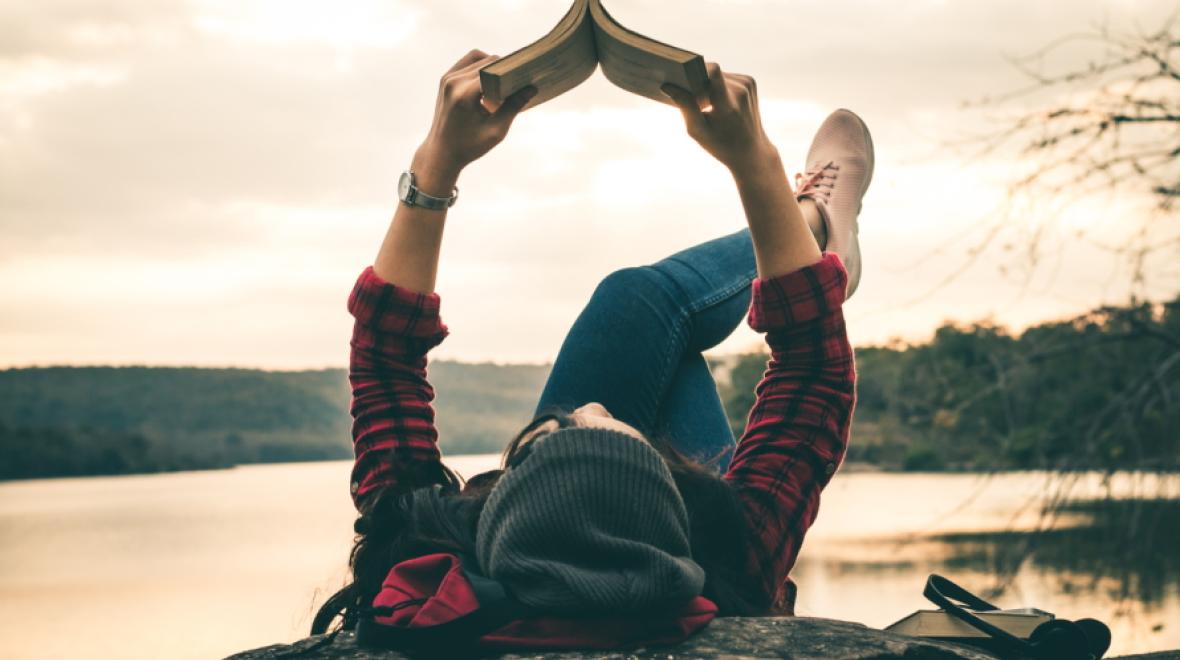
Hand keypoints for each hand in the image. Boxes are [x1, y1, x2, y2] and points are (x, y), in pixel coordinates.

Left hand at [417, 49, 537, 176]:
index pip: (495, 69)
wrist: (441, 153)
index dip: (512, 69)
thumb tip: (532, 88)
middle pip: (487, 61)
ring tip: (504, 83)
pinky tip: (490, 82)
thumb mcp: (496, 131)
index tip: (527, 76)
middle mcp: (454, 81)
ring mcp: (447, 78)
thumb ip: (514, 107)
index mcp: (465, 93)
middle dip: (504, 68)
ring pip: (477, 58)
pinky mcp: (445, 80)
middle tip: (519, 80)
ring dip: (492, 66)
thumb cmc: (469, 146)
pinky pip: (467, 63)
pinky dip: (481, 67)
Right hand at [661, 63, 778, 177]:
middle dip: (698, 83)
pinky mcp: (750, 82)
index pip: (713, 71)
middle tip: (690, 99)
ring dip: (708, 86)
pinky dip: (718, 87)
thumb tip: (667, 86)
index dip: (695, 69)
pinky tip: (717, 103)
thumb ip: (685, 106)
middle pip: (711, 73)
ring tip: (706, 105)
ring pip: (718, 74)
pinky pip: (726, 77)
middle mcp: (741, 89)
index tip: (681, 77)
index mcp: (728, 103)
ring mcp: (748, 84)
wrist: (751, 152)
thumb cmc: (721, 145)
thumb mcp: (698, 131)